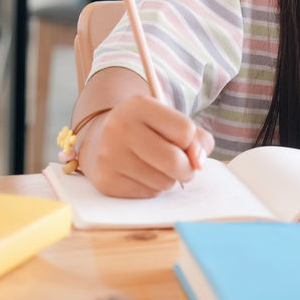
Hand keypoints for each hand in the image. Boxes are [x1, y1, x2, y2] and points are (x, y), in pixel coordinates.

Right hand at [76, 94, 214, 197]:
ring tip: (154, 166)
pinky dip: (151, 188)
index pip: (185, 131)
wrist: (102, 141)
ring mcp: (109, 155)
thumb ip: (198, 139)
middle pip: (175, 161)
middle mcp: (119, 127)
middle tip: (180, 165)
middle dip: (186, 168)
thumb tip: (198, 164)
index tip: (180, 140)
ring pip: (164, 182)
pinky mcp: (105, 181)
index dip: (190, 141)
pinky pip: (148, 194)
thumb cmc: (147, 132)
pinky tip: (139, 175)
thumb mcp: (171, 122)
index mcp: (139, 105)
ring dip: (168, 179)